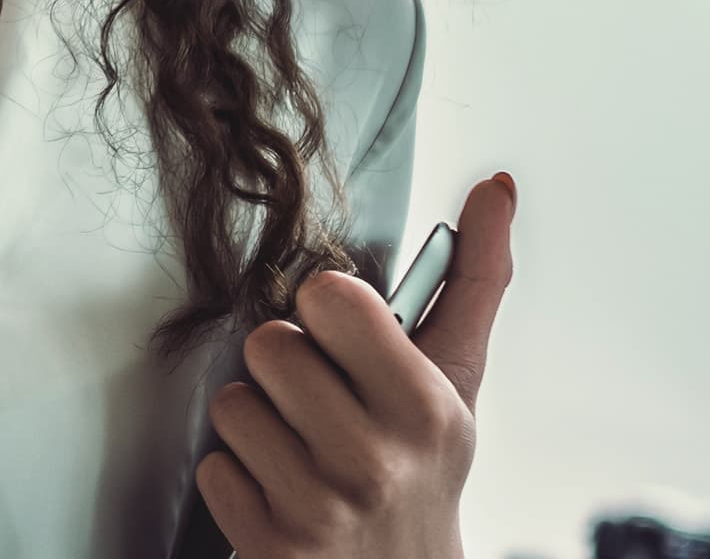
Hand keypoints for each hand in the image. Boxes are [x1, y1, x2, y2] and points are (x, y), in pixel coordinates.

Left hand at [197, 172, 517, 558]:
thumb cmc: (424, 468)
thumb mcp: (457, 380)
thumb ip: (473, 280)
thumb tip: (496, 187)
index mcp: (425, 406)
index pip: (328, 296)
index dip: (326, 311)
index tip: (346, 340)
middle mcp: (375, 460)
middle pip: (268, 343)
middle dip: (288, 367)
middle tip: (324, 402)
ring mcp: (320, 507)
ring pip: (232, 403)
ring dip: (259, 422)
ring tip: (304, 448)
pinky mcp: (272, 545)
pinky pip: (213, 467)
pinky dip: (239, 477)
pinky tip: (282, 489)